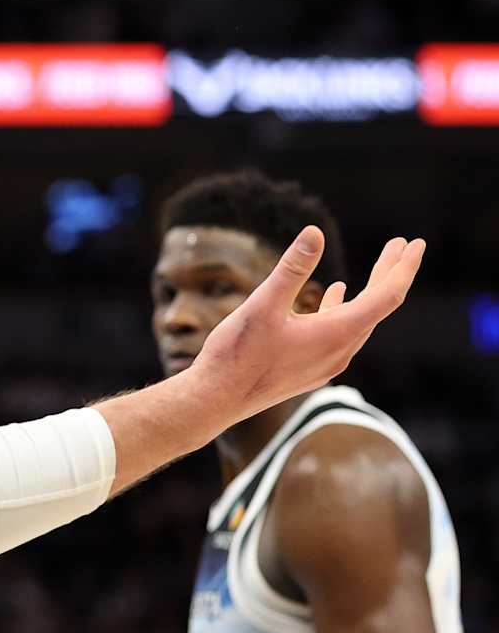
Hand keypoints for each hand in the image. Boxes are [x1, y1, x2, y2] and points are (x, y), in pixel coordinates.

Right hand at [193, 228, 423, 422]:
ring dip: (370, 292)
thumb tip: (315, 233)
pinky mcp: (311, 369)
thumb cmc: (237, 354)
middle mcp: (339, 351)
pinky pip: (342, 334)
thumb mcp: (263, 304)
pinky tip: (334, 296)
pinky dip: (344, 310)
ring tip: (378, 268)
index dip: (403, 267)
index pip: (387, 295)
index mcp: (335, 333)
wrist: (216, 400)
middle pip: (378, 307)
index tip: (415, 244)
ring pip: (360, 321)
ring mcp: (326, 363)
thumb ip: (292, 269)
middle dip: (390, 273)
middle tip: (402, 245)